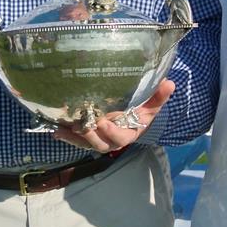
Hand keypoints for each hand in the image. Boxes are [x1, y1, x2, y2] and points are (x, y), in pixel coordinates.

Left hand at [54, 79, 174, 153]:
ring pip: (85, 143)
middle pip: (100, 144)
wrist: (133, 118)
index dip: (112, 132)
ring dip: (74, 138)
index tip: (104, 123)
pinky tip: (56, 130)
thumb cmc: (142, 110)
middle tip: (81, 126)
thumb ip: (159, 96)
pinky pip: (76, 139)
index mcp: (129, 133)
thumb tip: (170, 83)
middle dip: (90, 136)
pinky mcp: (88, 137)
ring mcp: (99, 140)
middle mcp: (112, 140)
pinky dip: (66, 136)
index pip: (121, 137)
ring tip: (62, 130)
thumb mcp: (152, 104)